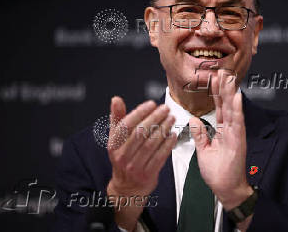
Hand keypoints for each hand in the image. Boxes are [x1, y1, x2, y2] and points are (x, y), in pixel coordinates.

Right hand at [106, 96, 176, 229]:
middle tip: (165, 109)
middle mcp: (123, 156)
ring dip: (163, 129)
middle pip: (140, 133)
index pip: (126, 125)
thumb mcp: (116, 139)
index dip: (139, 112)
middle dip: (155, 118)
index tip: (151, 104)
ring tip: (171, 118)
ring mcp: (135, 166)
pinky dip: (167, 145)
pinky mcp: (148, 174)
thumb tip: (116, 99)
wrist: (127, 188)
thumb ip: (117, 118)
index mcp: (114, 145)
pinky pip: (160, 157)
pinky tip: (173, 135)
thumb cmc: (123, 158)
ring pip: (151, 144)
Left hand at [189, 70, 252, 210]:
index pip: (219, 108)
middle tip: (222, 71)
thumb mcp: (204, 151)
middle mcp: (230, 130)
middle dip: (224, 88)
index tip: (213, 79)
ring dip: (231, 93)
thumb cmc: (217, 173)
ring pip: (233, 110)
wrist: (225, 189)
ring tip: (229, 78)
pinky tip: (237, 96)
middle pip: (226, 105)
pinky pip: (237, 122)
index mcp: (222, 131)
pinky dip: (237, 109)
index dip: (216, 93)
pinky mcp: (238, 141)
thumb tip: (194, 120)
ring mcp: (235, 134)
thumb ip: (200, 135)